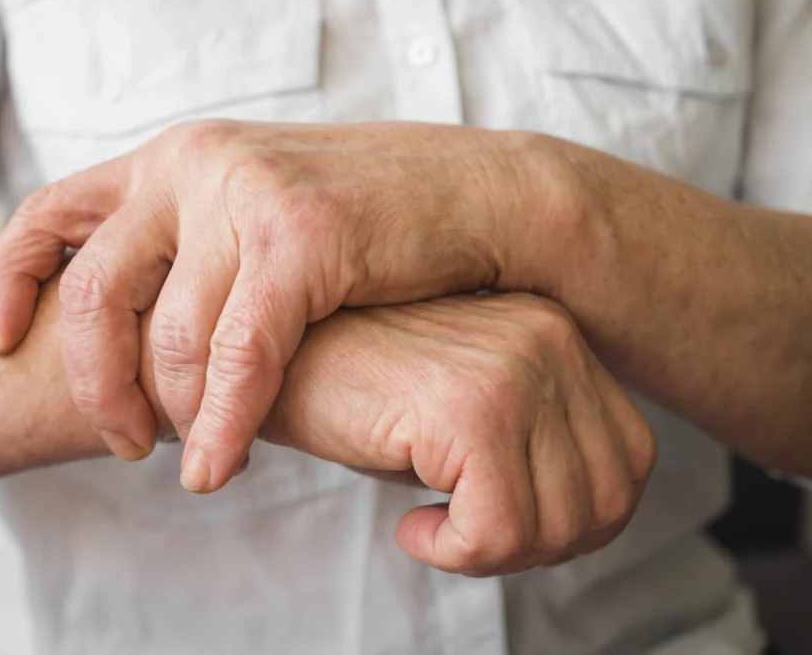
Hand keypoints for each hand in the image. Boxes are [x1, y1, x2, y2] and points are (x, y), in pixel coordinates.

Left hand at [0, 120, 557, 490]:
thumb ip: (188, 245)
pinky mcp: (302, 239)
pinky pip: (239, 358)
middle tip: (123, 440)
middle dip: (95, 382)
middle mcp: (197, 164)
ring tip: (196, 459)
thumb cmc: (364, 219)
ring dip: (172, 418)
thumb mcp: (252, 210)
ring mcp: (248, 197)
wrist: (475, 195)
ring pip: (168, 338)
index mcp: (176, 157)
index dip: (9, 279)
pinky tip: (221, 464)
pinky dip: (223, 425)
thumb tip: (127, 318)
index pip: (51, 211)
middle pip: (93, 291)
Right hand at [243, 293, 656, 574]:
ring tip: (434, 528)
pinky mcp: (468, 406)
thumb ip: (533, 447)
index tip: (498, 526)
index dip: (575, 524)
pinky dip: (456, 552)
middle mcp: (548, 340)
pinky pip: (499, 530)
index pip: (628, 462)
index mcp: (554, 336)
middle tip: (463, 538)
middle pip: (607, 500)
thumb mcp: (463, 416)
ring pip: (559, 524)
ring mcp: (514, 368)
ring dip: (493, 554)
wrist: (263, 360)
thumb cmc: (353, 396)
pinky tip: (411, 526)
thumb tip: (582, 524)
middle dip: (537, 548)